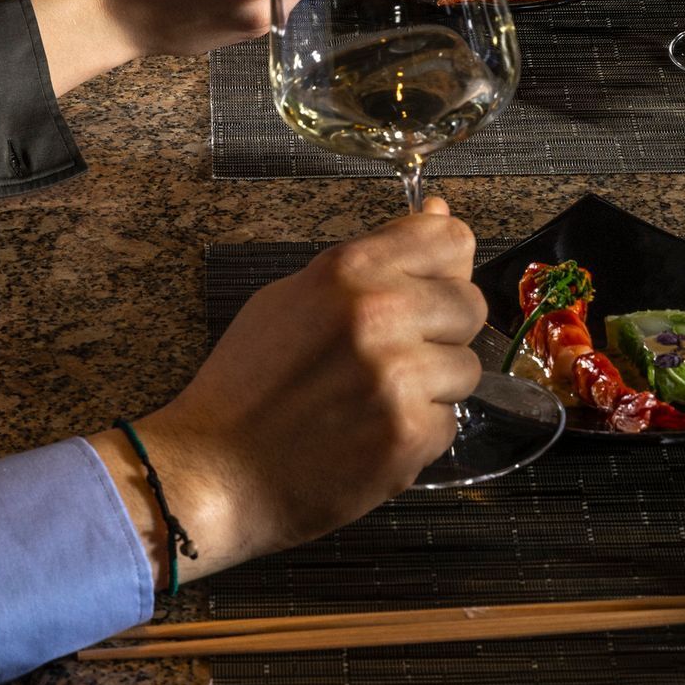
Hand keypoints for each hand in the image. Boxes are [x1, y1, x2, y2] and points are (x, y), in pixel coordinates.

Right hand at [98, 198, 485, 579]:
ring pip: (467, 367)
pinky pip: (449, 422)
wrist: (214, 472)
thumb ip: (374, 257)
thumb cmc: (248, 382)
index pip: (450, 239)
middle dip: (443, 330)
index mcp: (349, 270)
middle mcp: (380, 314)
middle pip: (470, 304)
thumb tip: (440, 212)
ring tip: (378, 400)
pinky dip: (418, 432)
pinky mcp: (409, 436)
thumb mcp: (295, 297)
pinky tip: (372, 436)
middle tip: (398, 354)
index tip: (428, 287)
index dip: (445, 266)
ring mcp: (399, 377)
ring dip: (434, 386)